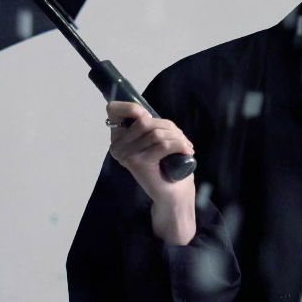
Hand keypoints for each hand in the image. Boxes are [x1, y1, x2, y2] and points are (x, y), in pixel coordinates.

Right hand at [106, 100, 195, 242]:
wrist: (172, 194)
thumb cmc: (166, 165)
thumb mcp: (156, 138)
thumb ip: (148, 124)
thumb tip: (143, 111)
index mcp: (118, 138)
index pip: (114, 110)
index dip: (131, 107)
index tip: (148, 115)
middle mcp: (117, 146)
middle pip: (145, 121)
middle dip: (168, 126)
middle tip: (180, 138)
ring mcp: (126, 155)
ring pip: (156, 133)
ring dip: (177, 137)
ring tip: (185, 146)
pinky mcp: (138, 163)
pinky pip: (163, 145)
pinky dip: (180, 145)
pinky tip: (187, 151)